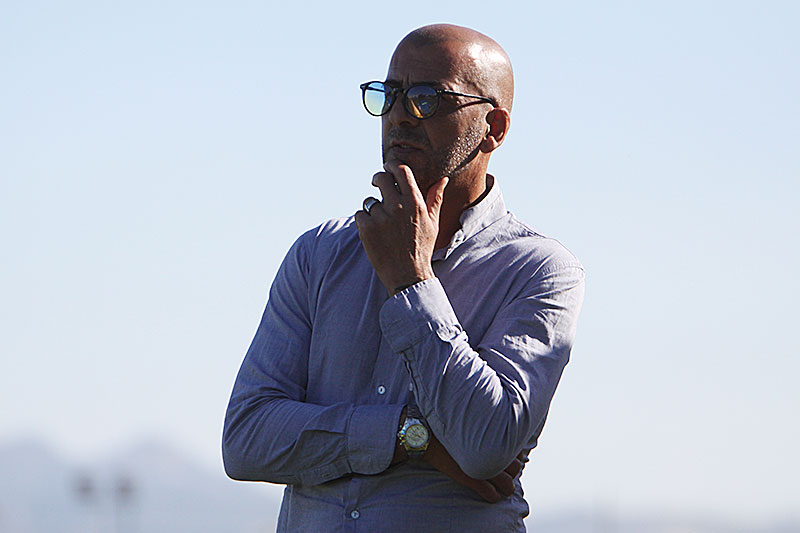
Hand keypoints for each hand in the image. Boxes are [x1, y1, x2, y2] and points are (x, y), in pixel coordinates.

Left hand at [355, 162, 448, 294]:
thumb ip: (435, 198)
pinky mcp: (367, 229)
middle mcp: (398, 207)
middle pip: (381, 179)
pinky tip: (374, 232)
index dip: (392, 166)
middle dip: (378, 179)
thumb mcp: (433, 223)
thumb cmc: (422, 247)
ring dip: (372, 207)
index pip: (401, 171)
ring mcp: (381, 218)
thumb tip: (443, 179)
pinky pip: (360, 214)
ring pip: (369, 200)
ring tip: (381, 222)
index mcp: (415, 203)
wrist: (407, 275)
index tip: (388, 168)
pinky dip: (364, 221)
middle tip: (377, 183)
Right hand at [423, 435, 524, 503]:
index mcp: (492, 438)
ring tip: (501, 487)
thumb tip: (496, 429)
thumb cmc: (448, 427)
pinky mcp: (471, 479)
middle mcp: (491, 453)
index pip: (516, 454)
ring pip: (507, 485)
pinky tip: (491, 495)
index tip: (509, 459)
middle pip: (515, 469)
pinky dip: (493, 496)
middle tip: (504, 473)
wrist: (428, 435)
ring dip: (506, 487)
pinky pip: (490, 494)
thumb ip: (486, 427)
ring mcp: (482, 467)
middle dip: (511, 473)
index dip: (515, 458)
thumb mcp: (470, 422)